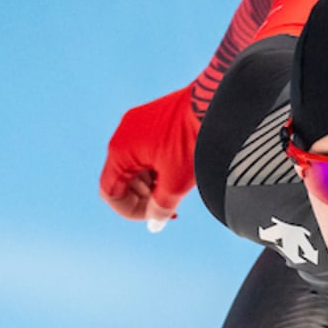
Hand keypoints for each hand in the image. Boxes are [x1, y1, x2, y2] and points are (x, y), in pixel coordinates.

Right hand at [100, 86, 198, 225]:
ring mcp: (138, 123)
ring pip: (135, 165)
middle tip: (168, 208)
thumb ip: (161, 208)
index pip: (110, 192)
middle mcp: (123, 134)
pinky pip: (146, 150)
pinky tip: (178, 174)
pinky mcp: (153, 118)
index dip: (129, 211)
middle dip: (142, 198)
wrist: (216, 102)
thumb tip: (154, 225)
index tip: (152, 217)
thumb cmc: (193, 140)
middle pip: (122, 179)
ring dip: (151, 184)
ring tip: (176, 192)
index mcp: (120, 150)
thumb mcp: (176, 182)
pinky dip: (157, 167)